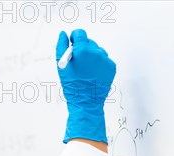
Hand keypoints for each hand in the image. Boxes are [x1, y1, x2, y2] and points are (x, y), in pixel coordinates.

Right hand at [56, 29, 115, 144]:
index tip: (72, 44)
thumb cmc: (72, 85)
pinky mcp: (112, 67)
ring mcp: (106, 60)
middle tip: (79, 63)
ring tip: (86, 70)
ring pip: (97, 51)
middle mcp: (96, 52)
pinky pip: (104, 60)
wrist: (86, 103)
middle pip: (89, 42)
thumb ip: (61, 46)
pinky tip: (94, 74)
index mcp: (83, 50)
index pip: (80, 33)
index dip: (74, 38)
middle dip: (83, 49)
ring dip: (91, 56)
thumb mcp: (62, 66)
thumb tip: (63, 34)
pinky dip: (99, 64)